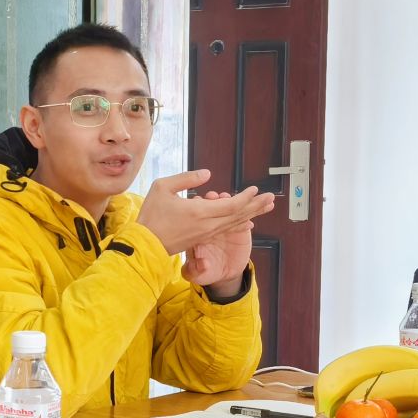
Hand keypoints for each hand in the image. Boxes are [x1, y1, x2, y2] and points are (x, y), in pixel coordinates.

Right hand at [136, 169, 274, 255]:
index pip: (232, 205)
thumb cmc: (151, 215)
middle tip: (272, 198)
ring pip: (234, 223)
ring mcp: (206, 233)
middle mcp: (208, 224)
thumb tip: (207, 174)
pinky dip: (239, 224)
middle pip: (238, 214)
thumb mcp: (163, 188)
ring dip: (252, 214)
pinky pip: (226, 230)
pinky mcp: (202, 238)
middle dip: (256, 205)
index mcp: (200, 211)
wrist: (145, 244)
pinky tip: (249, 223)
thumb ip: (186, 179)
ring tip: (266, 207)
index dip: (246, 197)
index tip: (255, 189)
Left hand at [181, 191, 254, 289]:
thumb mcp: (195, 275)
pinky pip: (247, 218)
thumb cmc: (203, 272)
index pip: (197, 215)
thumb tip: (204, 265)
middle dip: (220, 200)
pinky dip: (255, 211)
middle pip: (216, 208)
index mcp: (198, 232)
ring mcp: (227, 226)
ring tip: (249, 193)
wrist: (222, 275)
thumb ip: (194, 271)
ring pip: (234, 210)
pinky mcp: (242, 231)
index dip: (199, 207)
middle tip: (222, 196)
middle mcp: (212, 225)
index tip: (200, 200)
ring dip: (241, 201)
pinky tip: (265, 206)